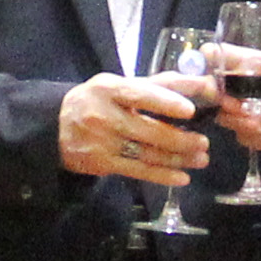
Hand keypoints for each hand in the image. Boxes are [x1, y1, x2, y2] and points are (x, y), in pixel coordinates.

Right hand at [60, 73, 209, 186]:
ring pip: (147, 153)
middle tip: (204, 142)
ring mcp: (102, 142)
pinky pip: (138, 171)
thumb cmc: (98, 101)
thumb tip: (198, 83)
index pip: (140, 94)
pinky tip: (182, 177)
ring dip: (178, 158)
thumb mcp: (119, 85)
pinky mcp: (102, 163)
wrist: (56, 127)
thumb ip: (156, 84)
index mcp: (109, 89)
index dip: (165, 102)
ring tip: (200, 159)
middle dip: (181, 139)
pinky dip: (162, 175)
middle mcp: (104, 115)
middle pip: (149, 130)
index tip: (189, 109)